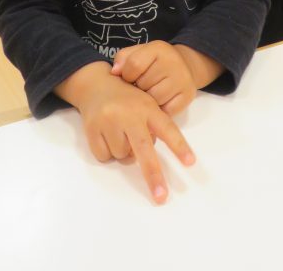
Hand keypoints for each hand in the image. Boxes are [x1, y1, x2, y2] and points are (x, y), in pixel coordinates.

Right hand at [76, 71, 195, 203]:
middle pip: (144, 149)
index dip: (179, 146)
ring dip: (124, 153)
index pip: (167, 128)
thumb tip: (153, 162)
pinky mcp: (92, 129)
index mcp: (147, 107)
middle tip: (161, 197)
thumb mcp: (145, 104)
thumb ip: (153, 126)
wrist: (96, 85)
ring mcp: (109, 121)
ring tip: (120, 133)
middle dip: (153, 175)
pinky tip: (107, 136)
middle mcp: (129, 114)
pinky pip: (105, 157)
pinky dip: (108, 153)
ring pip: (123, 157)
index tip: (190, 163)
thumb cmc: (127, 100)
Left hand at [111, 41, 196, 115]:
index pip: (134, 64)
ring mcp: (182, 79)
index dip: (127, 74)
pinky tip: (161, 100)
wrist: (185, 66)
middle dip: (139, 87)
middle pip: (143, 84)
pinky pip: (166, 110)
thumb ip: (123, 58)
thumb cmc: (155, 61)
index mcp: (159, 48)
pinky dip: (160, 109)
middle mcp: (173, 62)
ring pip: (154, 99)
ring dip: (149, 100)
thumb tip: (114, 72)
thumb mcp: (139, 52)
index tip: (130, 77)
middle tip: (143, 85)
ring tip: (151, 92)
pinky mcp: (188, 96)